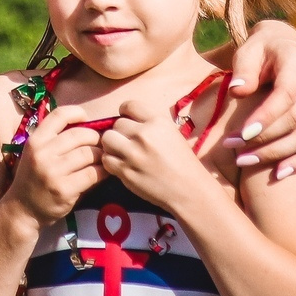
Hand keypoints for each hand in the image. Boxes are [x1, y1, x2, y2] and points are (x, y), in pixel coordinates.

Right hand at [8, 104, 103, 223]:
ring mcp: (53, 172)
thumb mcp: (36, 153)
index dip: (78, 113)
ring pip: (89, 154)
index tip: (87, 120)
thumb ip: (55, 139)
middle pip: (80, 135)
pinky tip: (104, 173)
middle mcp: (42, 153)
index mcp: (35, 141)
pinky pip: (92, 174)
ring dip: (101, 155)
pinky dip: (103, 171)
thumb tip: (89, 126)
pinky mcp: (64, 190)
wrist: (22, 209)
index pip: (60, 115)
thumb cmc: (33, 178)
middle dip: (96, 138)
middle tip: (101, 144)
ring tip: (103, 158)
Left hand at [99, 100, 225, 216]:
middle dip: (121, 133)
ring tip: (121, 153)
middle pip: (117, 124)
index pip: (129, 105)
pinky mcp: (125, 171)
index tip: (127, 121)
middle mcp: (144, 134)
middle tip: (128, 143)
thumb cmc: (182, 162)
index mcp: (157, 122)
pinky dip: (111, 162)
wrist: (188, 190)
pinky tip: (122, 165)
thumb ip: (150, 124)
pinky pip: (106, 159)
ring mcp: (133, 153)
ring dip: (111, 145)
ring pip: (107, 139)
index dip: (125, 113)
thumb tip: (127, 119)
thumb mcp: (171, 133)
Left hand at [223, 18, 295, 180]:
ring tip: (246, 162)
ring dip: (278, 153)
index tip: (241, 135)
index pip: (286, 95)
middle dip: (266, 140)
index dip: (265, 118)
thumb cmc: (260, 50)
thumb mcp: (248, 50)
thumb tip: (238, 91)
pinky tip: (278, 174)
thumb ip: (244, 69)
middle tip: (236, 153)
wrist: (285, 46)